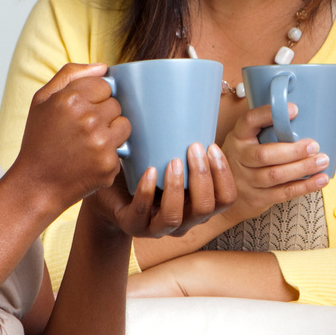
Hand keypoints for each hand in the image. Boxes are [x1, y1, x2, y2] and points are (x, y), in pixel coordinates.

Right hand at [10, 63, 126, 210]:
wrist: (35, 185)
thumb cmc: (39, 140)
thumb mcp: (42, 100)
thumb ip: (70, 75)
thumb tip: (103, 67)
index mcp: (70, 98)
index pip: (105, 85)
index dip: (93, 98)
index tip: (80, 111)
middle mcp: (88, 119)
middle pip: (116, 105)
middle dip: (103, 115)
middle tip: (82, 130)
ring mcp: (101, 143)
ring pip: (124, 125)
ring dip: (112, 133)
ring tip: (89, 143)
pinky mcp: (109, 164)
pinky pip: (122, 149)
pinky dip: (109, 155)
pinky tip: (89, 161)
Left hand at [85, 143, 235, 239]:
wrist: (110, 192)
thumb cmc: (142, 170)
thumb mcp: (167, 158)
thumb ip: (183, 146)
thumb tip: (194, 107)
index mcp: (197, 205)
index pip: (225, 199)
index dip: (224, 175)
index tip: (212, 147)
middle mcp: (184, 221)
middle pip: (205, 208)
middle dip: (202, 177)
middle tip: (194, 148)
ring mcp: (157, 227)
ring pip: (175, 217)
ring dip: (176, 187)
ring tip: (172, 161)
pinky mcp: (133, 226)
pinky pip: (141, 214)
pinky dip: (146, 191)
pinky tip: (149, 171)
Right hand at [219, 102, 330, 222]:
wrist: (225, 192)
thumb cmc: (245, 157)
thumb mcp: (247, 138)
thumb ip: (266, 126)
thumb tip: (300, 111)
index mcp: (239, 136)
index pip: (249, 121)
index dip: (268, 114)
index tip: (294, 109)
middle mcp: (240, 157)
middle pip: (265, 155)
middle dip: (293, 151)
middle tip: (314, 145)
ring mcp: (247, 180)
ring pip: (276, 175)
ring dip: (302, 168)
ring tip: (322, 161)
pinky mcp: (258, 198)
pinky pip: (284, 192)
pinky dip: (304, 186)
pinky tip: (319, 180)